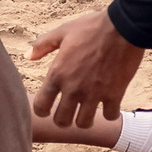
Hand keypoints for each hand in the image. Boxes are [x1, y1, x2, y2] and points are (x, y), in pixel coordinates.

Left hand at [29, 8, 146, 126]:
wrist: (123, 27)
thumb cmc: (91, 28)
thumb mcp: (63, 32)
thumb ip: (43, 45)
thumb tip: (28, 56)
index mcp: (57, 74)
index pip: (40, 107)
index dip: (42, 110)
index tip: (48, 107)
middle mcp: (73, 88)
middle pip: (61, 121)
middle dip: (63, 118)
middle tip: (69, 111)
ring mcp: (94, 94)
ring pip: (84, 124)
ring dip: (84, 119)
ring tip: (87, 110)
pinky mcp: (114, 95)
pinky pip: (110, 116)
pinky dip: (110, 113)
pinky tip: (109, 104)